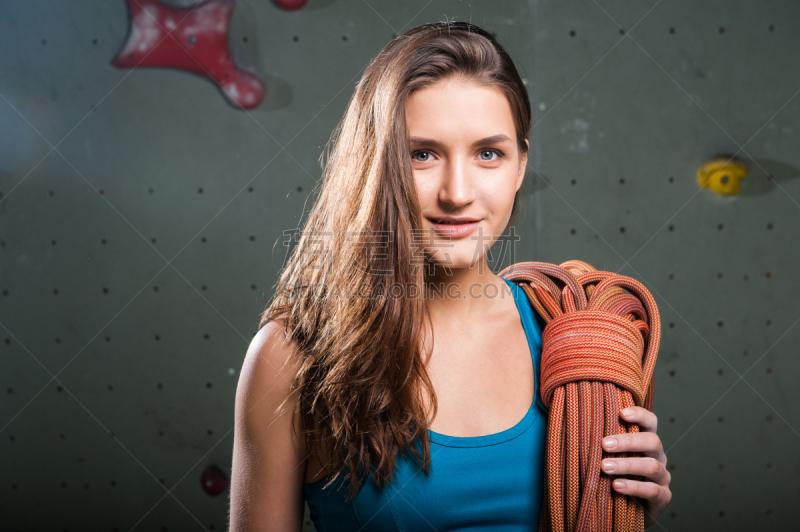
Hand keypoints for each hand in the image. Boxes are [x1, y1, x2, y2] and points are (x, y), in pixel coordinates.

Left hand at [601, 406, 671, 527]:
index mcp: (646, 442)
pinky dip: (634, 487)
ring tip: (605, 467)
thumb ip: (603, 443)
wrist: (626, 509)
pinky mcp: (663, 497)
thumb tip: (576, 424)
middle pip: (652, 441)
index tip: (621, 413)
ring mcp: (662, 477)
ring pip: (652, 466)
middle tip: (605, 444)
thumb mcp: (609, 456)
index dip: (639, 415)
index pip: (650, 422)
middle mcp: (658, 456)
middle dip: (627, 442)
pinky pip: (653, 490)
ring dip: (627, 465)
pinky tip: (616, 486)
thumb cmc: (614, 475)